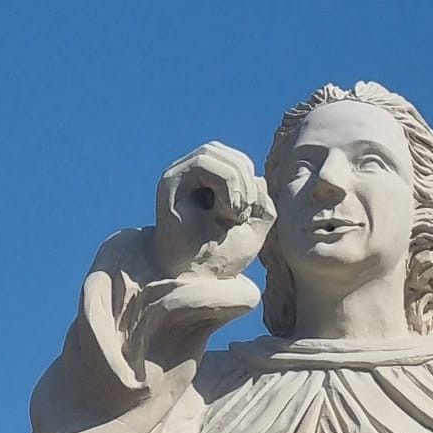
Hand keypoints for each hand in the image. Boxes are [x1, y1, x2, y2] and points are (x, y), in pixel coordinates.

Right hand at [153, 142, 274, 279]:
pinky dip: (224, 183)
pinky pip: (202, 163)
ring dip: (236, 182)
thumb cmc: (219, 258)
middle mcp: (193, 176)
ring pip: (213, 152)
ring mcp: (180, 176)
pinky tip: (226, 210)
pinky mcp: (170, 180)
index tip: (252, 211)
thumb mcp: (252, 230)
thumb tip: (259, 178)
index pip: (237, 161)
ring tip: (235, 213)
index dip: (251, 178)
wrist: (191, 280)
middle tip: (245, 212)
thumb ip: (262, 204)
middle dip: (246, 178)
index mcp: (212, 185)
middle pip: (227, 154)